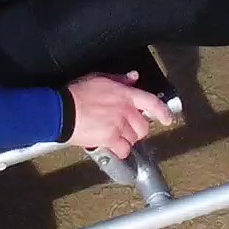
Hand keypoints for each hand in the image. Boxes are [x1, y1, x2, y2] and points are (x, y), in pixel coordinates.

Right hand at [63, 72, 178, 158]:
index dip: (163, 111)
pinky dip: (120, 150)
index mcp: (125, 94)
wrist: (62, 110)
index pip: (151, 102)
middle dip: (137, 129)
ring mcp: (119, 125)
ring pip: (134, 139)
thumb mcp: (99, 79)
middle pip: (143, 126)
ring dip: (127, 139)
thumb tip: (133, 77)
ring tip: (115, 136)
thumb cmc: (76, 93)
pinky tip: (112, 146)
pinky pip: (124, 149)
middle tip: (127, 129)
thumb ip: (119, 80)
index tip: (167, 118)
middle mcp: (125, 110)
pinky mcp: (110, 138)